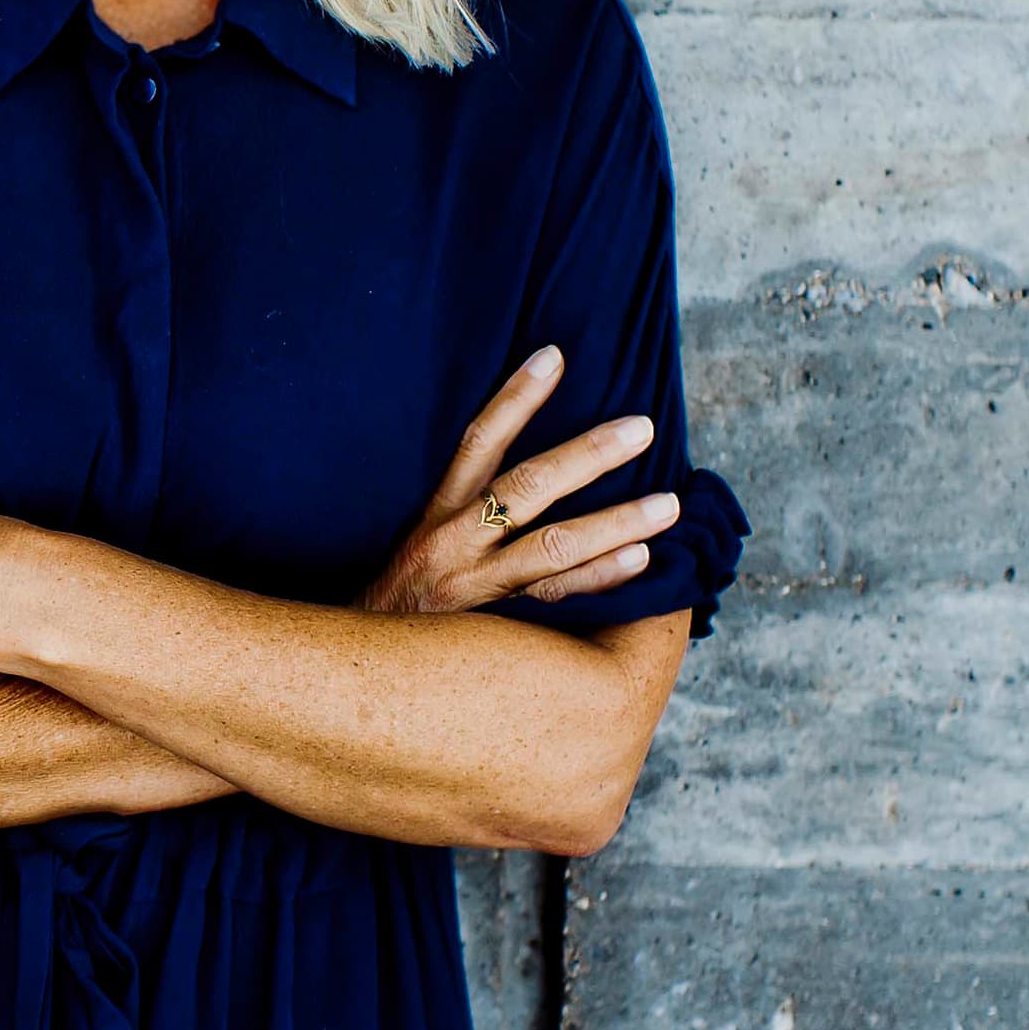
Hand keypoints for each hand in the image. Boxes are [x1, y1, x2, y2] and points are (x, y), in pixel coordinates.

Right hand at [362, 346, 681, 615]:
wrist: (360, 673)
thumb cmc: (403, 606)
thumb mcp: (420, 546)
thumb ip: (466, 513)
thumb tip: (529, 476)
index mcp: (439, 513)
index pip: (478, 441)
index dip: (515, 397)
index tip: (554, 356)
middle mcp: (455, 542)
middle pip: (526, 486)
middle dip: (587, 454)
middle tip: (641, 428)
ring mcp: (477, 587)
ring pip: (552, 545)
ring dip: (616, 521)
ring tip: (668, 505)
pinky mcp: (496, 630)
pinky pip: (557, 599)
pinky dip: (600, 578)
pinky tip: (641, 561)